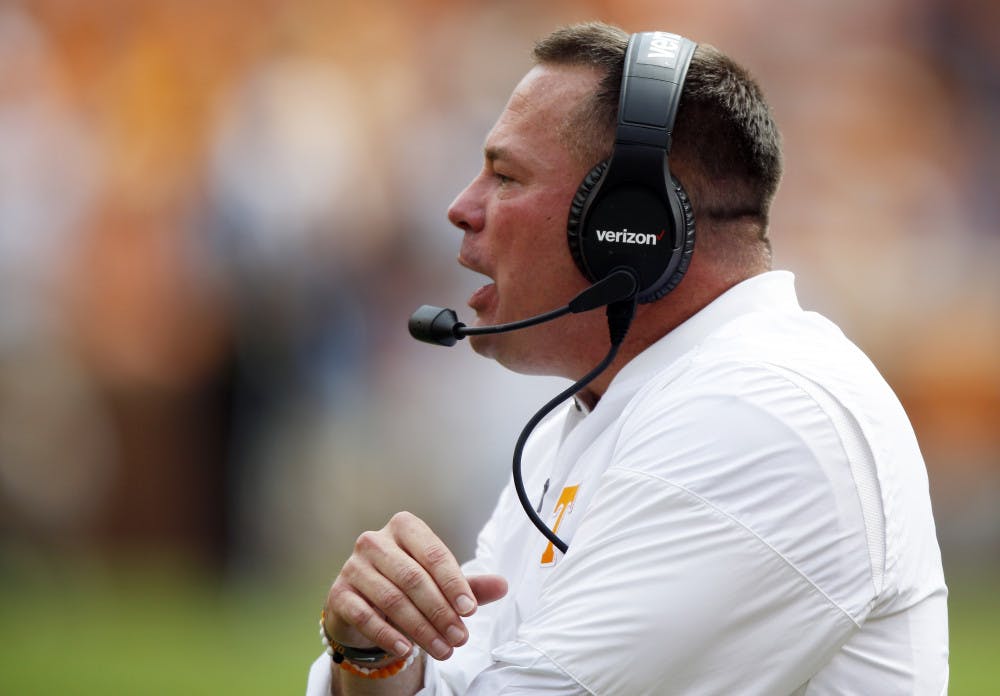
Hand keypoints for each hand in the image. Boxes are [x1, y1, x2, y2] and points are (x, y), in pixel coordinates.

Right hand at [324, 511, 507, 661]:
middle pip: (413, 578)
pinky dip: (386, 634)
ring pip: (391, 599)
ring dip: (420, 628)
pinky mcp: (338, 593)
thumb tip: (503, 585)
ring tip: (443, 649)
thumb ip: (469, 585)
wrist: (363, 601)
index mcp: (404, 527)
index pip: (433, 554)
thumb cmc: (407, 584)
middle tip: (460, 637)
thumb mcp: (440, 582)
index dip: (454, 583)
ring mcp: (353, 566)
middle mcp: (375, 541)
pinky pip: (364, 616)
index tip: (470, 610)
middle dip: (440, 612)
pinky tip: (406, 649)